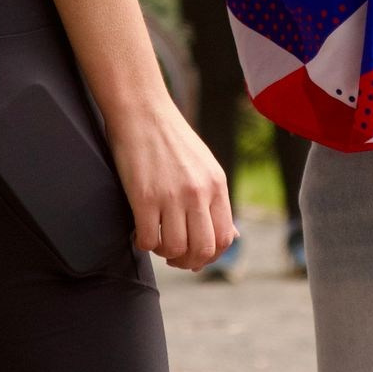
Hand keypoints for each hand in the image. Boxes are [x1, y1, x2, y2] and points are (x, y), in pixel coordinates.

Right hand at [104, 96, 235, 271]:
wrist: (142, 109)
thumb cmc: (170, 138)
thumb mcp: (204, 166)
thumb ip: (216, 202)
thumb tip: (233, 237)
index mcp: (217, 184)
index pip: (225, 238)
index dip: (209, 256)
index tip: (194, 255)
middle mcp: (199, 192)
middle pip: (202, 250)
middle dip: (187, 262)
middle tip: (173, 256)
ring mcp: (172, 195)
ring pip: (175, 249)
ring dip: (163, 253)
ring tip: (155, 240)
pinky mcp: (145, 196)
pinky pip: (148, 239)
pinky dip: (143, 244)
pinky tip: (139, 232)